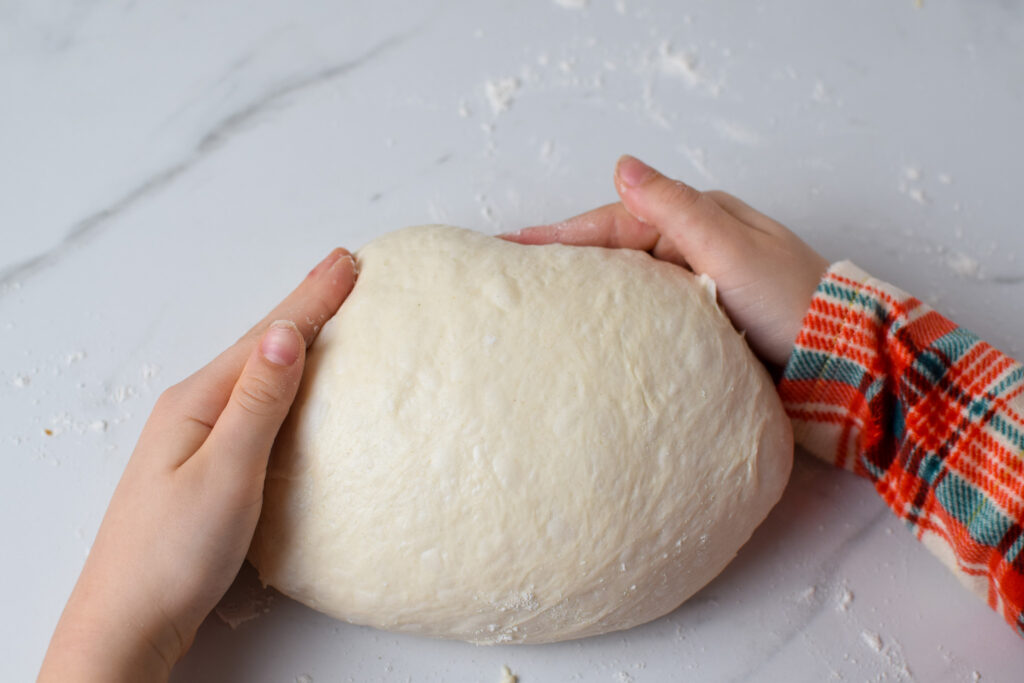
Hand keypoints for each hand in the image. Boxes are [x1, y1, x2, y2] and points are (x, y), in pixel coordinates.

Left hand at [39, 248, 356, 682]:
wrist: (127, 623)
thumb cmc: (172, 555)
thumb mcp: (224, 473)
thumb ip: (258, 402)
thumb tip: (284, 334)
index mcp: (198, 401)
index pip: (268, 337)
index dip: (312, 299)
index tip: (348, 262)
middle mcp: (194, 409)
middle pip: (259, 344)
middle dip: (304, 305)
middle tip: (342, 270)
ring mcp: (196, 437)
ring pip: (256, 373)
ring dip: (294, 337)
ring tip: (324, 311)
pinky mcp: (206, 467)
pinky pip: (253, 405)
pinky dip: (282, 380)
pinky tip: (291, 382)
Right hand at [504, 155, 827, 366]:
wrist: (843, 364)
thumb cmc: (792, 303)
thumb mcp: (729, 248)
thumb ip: (674, 209)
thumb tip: (623, 166)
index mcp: (703, 219)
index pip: (618, 220)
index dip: (565, 233)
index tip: (516, 243)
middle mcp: (699, 248)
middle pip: (619, 249)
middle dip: (569, 257)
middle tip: (515, 270)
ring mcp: (701, 287)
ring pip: (631, 284)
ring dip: (590, 289)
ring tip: (542, 302)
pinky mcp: (706, 326)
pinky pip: (650, 315)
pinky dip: (619, 320)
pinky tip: (595, 332)